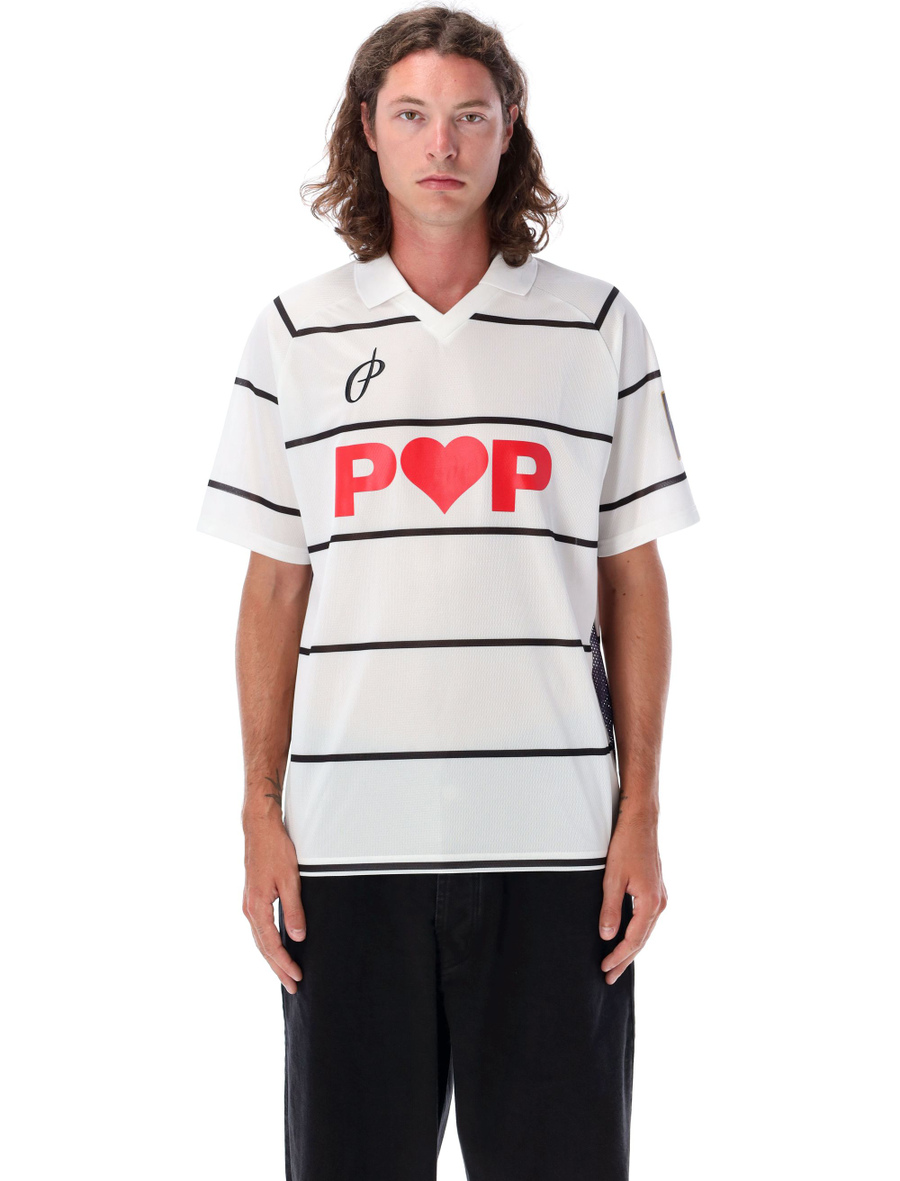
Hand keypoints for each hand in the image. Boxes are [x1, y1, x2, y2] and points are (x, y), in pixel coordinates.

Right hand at [242, 818, 306, 993]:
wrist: (260, 828)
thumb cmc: (275, 850)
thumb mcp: (290, 880)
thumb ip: (294, 910)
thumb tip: (298, 937)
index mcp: (256, 907)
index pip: (270, 945)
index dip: (284, 964)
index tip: (297, 978)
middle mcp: (249, 909)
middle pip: (263, 947)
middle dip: (278, 968)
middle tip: (293, 987)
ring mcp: (249, 904)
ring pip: (260, 940)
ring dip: (273, 958)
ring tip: (287, 974)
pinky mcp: (253, 898)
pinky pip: (260, 929)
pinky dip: (269, 943)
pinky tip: (278, 948)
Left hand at [598, 813, 667, 984]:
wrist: (641, 823)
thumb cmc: (626, 846)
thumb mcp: (612, 878)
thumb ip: (610, 909)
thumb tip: (607, 937)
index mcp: (650, 903)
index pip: (634, 940)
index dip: (619, 957)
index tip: (605, 969)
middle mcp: (660, 903)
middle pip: (642, 940)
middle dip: (625, 960)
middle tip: (610, 978)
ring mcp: (661, 897)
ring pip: (646, 931)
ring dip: (631, 948)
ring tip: (616, 964)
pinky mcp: (657, 891)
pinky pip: (647, 920)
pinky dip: (637, 934)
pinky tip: (627, 939)